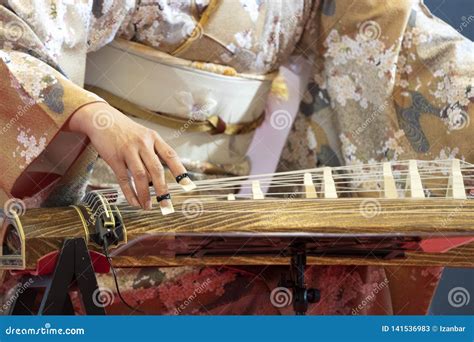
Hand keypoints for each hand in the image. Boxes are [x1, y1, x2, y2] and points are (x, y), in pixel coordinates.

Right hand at [68, 102, 189, 210]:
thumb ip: (153, 153)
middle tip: (166, 205)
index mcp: (153, 138)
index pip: (171, 156)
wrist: (101, 118)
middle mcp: (143, 143)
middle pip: (156, 170)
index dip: (180, 171)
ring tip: (148, 206)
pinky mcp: (114, 158)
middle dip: (162, 190)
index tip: (188, 186)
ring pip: (141, 176)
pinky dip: (130, 193)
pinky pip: (124, 179)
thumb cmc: (125, 130)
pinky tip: (134, 202)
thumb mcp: (143, 135)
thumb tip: (159, 179)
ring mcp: (128, 150)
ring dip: (145, 194)